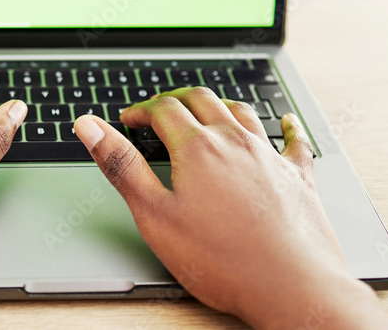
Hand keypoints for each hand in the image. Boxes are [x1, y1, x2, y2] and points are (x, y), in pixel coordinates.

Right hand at [73, 87, 387, 329]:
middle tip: (159, 110)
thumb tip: (90, 127)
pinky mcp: (298, 177)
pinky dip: (285, 126)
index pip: (163, 109)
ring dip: (218, 105)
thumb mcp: (154, 215)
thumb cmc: (222, 260)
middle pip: (202, 100)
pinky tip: (285, 122)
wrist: (291, 287)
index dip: (141, 110)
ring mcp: (270, 156)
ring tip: (206, 110)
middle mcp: (236, 141)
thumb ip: (121, 165)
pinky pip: (293, 140)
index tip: (129, 119)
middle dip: (175, 99)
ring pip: (241, 112)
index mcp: (198, 148)